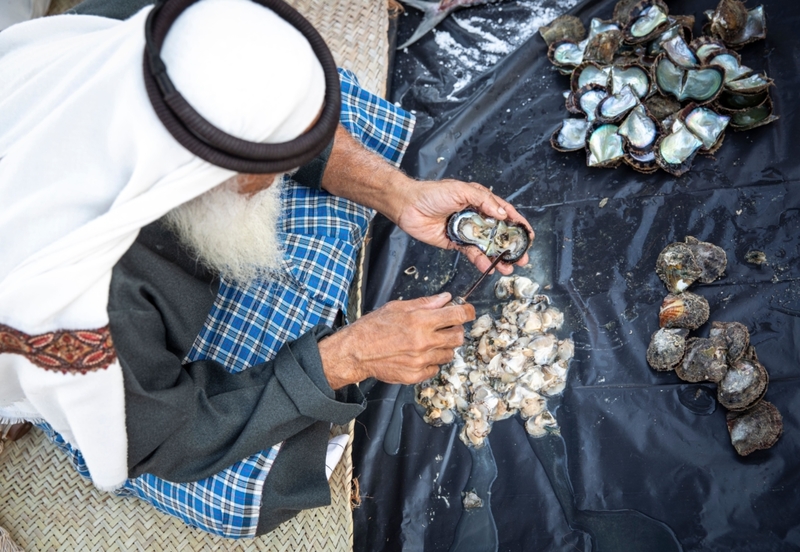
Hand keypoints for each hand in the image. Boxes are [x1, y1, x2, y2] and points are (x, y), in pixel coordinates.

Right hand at [318, 292, 474, 388]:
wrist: (356, 352)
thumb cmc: (374, 327)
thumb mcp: (398, 307)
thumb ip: (425, 303)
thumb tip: (446, 299)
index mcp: (421, 320)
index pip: (458, 315)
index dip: (467, 312)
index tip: (468, 311)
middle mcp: (424, 341)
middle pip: (458, 337)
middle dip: (456, 331)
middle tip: (446, 328)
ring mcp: (421, 360)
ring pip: (449, 354)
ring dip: (444, 347)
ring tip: (428, 342)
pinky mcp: (416, 375)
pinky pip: (435, 369)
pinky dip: (431, 362)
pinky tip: (419, 355)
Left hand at [393, 178, 533, 274]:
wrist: (408, 206)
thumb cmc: (432, 193)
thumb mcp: (461, 190)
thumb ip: (483, 200)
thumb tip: (501, 213)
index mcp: (479, 201)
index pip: (504, 212)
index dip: (517, 222)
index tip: (528, 233)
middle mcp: (475, 216)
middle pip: (499, 232)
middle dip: (512, 245)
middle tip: (523, 256)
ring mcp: (466, 231)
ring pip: (487, 246)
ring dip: (499, 257)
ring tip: (510, 267)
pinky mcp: (456, 243)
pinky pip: (472, 253)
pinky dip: (481, 261)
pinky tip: (489, 267)